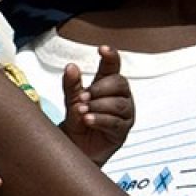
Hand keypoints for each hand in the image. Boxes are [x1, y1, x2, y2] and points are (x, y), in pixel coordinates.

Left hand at [59, 46, 132, 165]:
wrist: (75, 147)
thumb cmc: (76, 120)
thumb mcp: (71, 100)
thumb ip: (71, 85)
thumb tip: (71, 66)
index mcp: (108, 85)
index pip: (113, 66)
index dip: (111, 56)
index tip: (102, 49)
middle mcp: (120, 96)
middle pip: (120, 83)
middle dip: (101, 88)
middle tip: (83, 96)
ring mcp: (124, 114)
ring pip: (119, 103)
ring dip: (98, 106)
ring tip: (82, 111)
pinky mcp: (123, 131)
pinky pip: (115, 122)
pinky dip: (100, 119)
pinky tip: (88, 120)